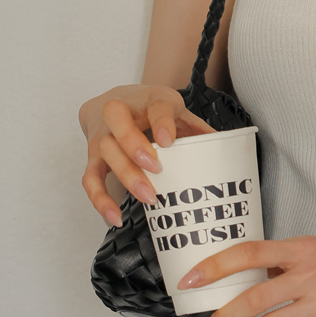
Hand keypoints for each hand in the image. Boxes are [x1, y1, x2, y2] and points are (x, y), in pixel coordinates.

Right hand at [80, 84, 216, 227]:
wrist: (114, 101)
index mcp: (148, 99)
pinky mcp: (93, 156)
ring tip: (149, 197)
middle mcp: (119, 112)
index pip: (155, 106)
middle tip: (156, 169)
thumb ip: (196, 127)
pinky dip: (100, 199)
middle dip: (135, 147)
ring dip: (125, 175)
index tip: (169, 141)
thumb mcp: (173, 109)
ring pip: (104, 151)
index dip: (161, 123)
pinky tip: (115, 217)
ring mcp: (102, 134)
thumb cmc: (148, 108)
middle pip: (118, 125)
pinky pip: (90, 178)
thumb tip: (224, 146)